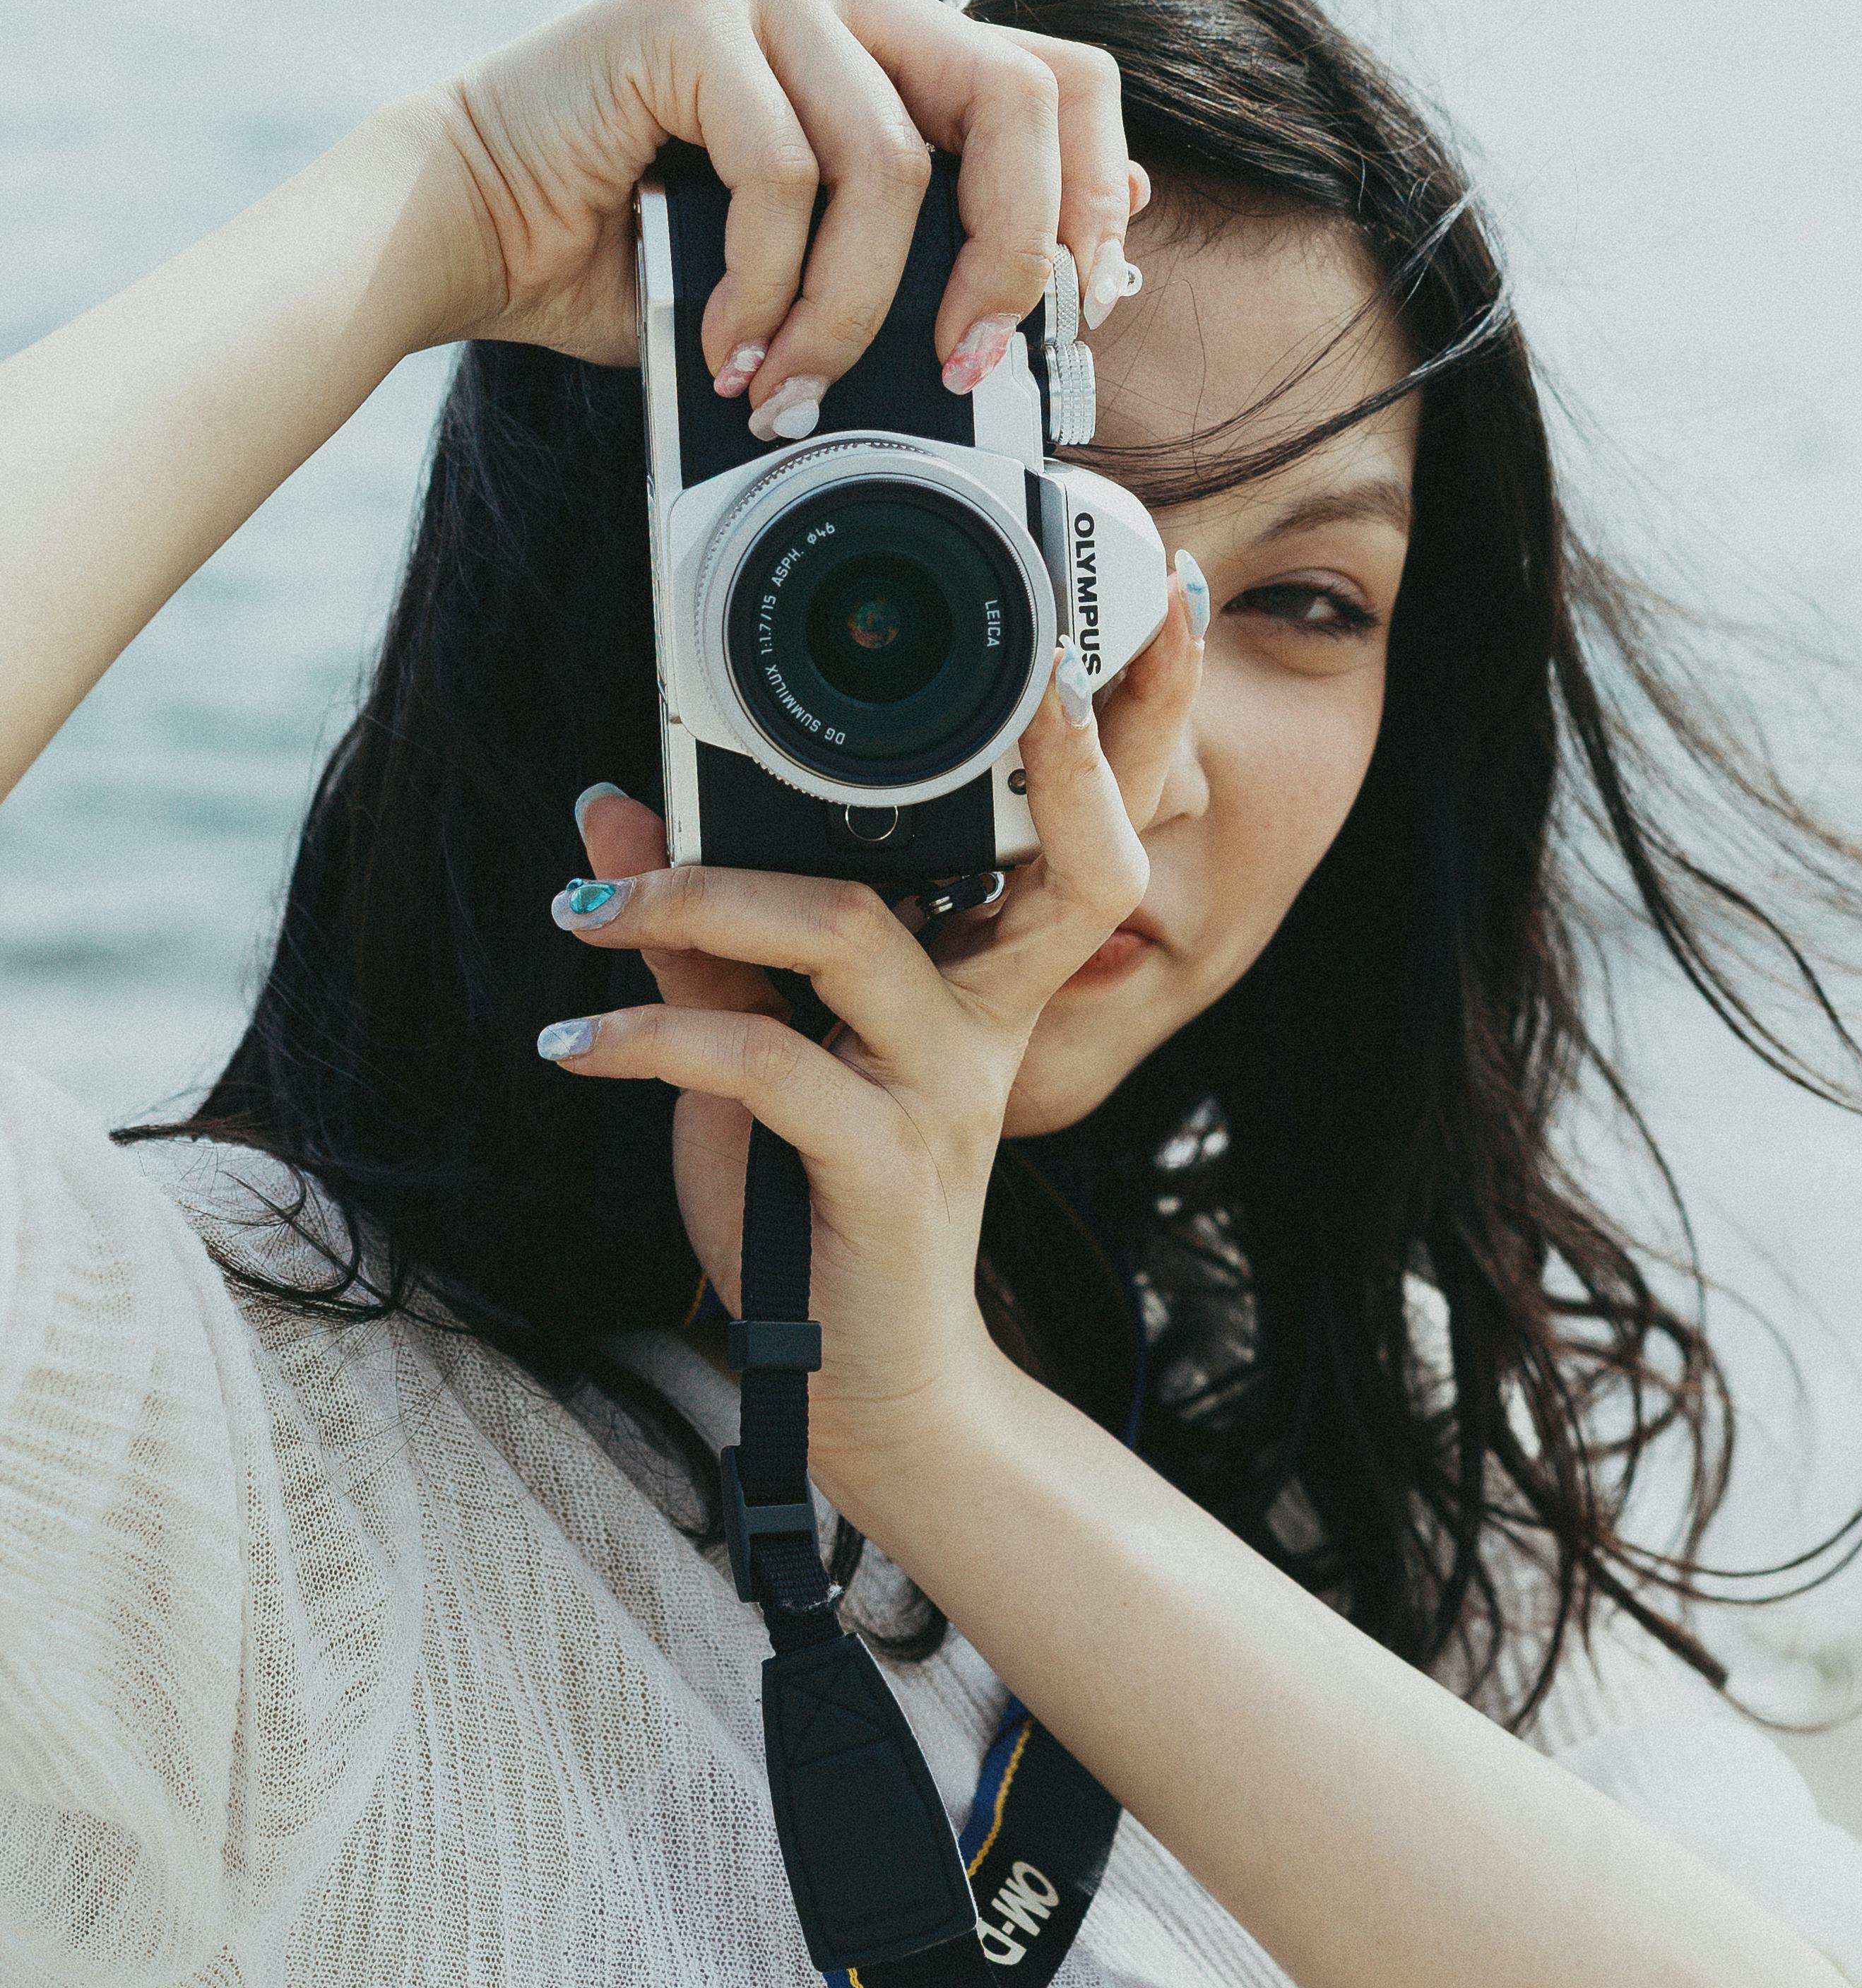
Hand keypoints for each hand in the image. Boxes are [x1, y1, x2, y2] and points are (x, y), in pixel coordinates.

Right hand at [414, 0, 1146, 406]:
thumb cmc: (631, 250)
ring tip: (795, 384)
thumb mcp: (818, 252)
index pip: (1059, 76)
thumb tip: (1077, 270)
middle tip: (961, 364)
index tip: (1084, 308)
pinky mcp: (685, 7)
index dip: (1094, 196)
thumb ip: (932, 238)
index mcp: (883, 24)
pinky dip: (768, 287)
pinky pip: (784, 173)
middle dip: (1006, 256)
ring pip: (890, 162)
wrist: (460, 227)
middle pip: (1013, 98)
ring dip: (850, 307)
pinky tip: (729, 343)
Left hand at [541, 578, 1202, 1507]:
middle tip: (1030, 659)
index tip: (1163, 599)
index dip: (1137, 716)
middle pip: (1081, 854)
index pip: (1088, 824)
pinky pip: (760, 1063)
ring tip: (593, 908)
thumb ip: (694, 927)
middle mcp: (989, 1010)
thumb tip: (609, 805)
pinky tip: (572, 1042)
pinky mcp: (881, 1159)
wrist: (851, 1389)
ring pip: (850, 928)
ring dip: (702, 894)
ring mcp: (945, 1083)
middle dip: (1071, 747)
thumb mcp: (746, 1048)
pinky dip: (647, 1039)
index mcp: (986, 969)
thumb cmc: (812, 1211)